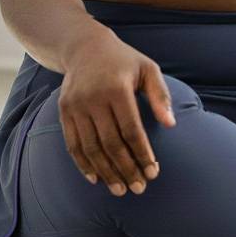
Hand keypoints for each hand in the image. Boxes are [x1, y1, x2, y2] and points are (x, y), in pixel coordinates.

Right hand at [59, 27, 176, 193]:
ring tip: (120, 190)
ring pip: (91, 148)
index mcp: (117, 88)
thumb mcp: (148, 69)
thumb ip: (160, 95)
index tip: (154, 172)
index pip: (131, 130)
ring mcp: (75, 106)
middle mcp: (93, 98)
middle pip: (111, 143)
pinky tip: (96, 178)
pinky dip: (83, 164)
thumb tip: (171, 124)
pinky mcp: (64, 111)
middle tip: (139, 188)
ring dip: (106, 172)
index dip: (143, 154)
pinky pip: (73, 144)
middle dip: (126, 169)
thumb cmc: (124, 60)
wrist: (85, 46)